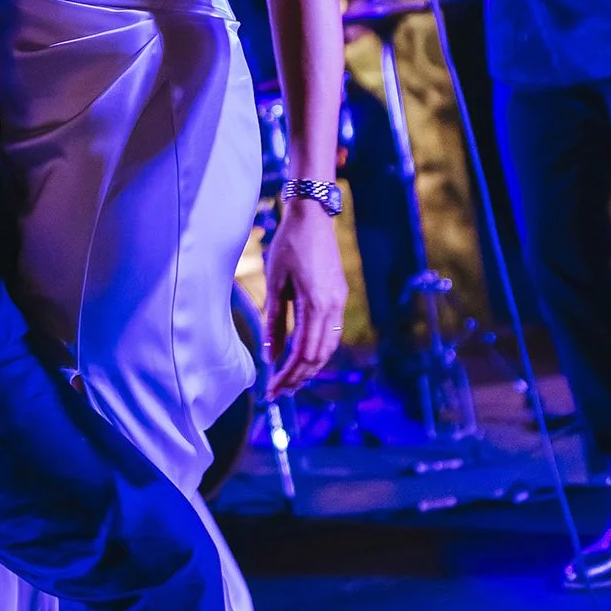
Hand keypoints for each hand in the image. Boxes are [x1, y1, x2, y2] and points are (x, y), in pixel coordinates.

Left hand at [263, 199, 347, 396]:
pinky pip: (331, 334)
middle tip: (279, 392)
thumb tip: (270, 356)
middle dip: (298, 377)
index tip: (272, 389)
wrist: (312, 217)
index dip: (288, 375)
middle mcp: (333, 307)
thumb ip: (274, 322)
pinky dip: (317, 351)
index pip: (303, 353)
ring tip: (290, 380)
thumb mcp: (275, 283)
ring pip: (328, 348)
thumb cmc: (289, 246)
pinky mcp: (339, 297)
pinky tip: (302, 357)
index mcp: (316, 304)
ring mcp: (339, 302)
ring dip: (309, 367)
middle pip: (318, 356)